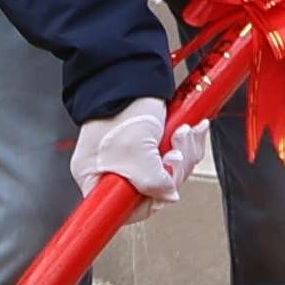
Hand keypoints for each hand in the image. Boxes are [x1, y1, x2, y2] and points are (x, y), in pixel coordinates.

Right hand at [66, 92, 197, 206]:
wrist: (131, 74)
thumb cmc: (122, 110)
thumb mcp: (136, 155)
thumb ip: (154, 185)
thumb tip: (168, 196)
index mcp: (95, 177)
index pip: (123, 210)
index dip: (147, 203)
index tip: (160, 191)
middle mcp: (112, 170)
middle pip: (152, 191)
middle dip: (173, 170)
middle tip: (174, 152)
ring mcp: (133, 157)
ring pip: (169, 173)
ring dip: (184, 153)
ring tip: (181, 133)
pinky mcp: (151, 143)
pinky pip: (176, 155)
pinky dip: (188, 143)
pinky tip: (189, 129)